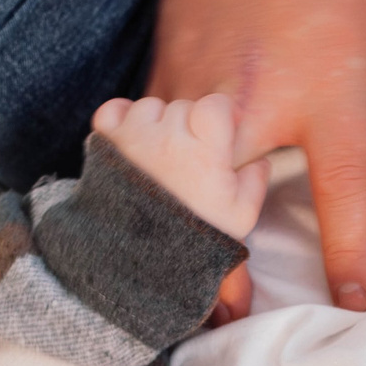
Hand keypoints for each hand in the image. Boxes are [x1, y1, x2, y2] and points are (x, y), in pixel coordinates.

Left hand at [93, 94, 269, 323]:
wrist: (141, 261)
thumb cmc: (195, 239)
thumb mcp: (240, 217)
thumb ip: (255, 184)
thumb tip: (260, 162)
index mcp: (204, 151)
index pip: (216, 104)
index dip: (224, 113)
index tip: (225, 128)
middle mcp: (167, 138)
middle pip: (183, 107)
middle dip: (191, 126)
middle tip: (190, 158)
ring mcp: (133, 138)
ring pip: (150, 108)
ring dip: (157, 124)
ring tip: (161, 157)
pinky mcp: (105, 145)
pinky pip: (113, 110)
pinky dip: (123, 118)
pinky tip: (134, 139)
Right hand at [150, 0, 365, 311]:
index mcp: (327, 90)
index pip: (341, 197)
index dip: (348, 259)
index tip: (355, 303)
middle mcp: (254, 101)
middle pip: (229, 215)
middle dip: (227, 277)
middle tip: (239, 321)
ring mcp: (196, 90)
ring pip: (177, 193)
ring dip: (184, 246)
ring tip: (193, 291)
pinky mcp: (163, 72)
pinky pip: (152, 149)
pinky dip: (156, 190)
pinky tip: (166, 221)